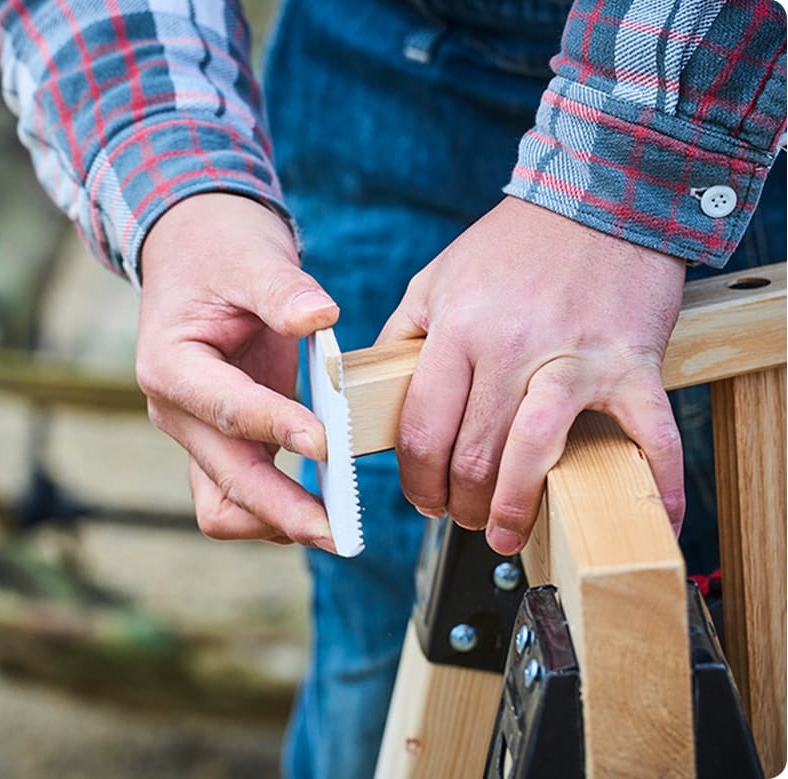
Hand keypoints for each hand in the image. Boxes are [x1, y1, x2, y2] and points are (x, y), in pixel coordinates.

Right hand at [136, 193, 340, 551]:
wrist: (195, 251)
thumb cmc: (220, 252)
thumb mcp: (252, 256)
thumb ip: (284, 289)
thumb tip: (320, 316)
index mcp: (171, 364)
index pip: (226, 408)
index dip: (276, 428)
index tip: (326, 444)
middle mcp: (174, 410)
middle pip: (224, 480)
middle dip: (281, 509)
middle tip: (339, 533)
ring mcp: (194, 433)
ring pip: (224, 505)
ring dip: (275, 520)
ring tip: (335, 528)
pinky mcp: (220, 443)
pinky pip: (241, 496)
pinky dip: (276, 509)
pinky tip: (324, 506)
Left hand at [379, 197, 686, 554]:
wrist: (601, 197)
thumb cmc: (513, 245)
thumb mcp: (436, 279)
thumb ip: (404, 337)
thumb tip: (369, 391)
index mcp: (457, 329)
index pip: (423, 428)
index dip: (417, 480)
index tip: (423, 499)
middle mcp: (510, 346)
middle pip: (473, 454)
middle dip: (460, 504)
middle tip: (463, 519)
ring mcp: (574, 357)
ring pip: (536, 453)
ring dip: (517, 509)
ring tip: (507, 534)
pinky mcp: (632, 363)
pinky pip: (650, 434)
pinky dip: (656, 484)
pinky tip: (655, 521)